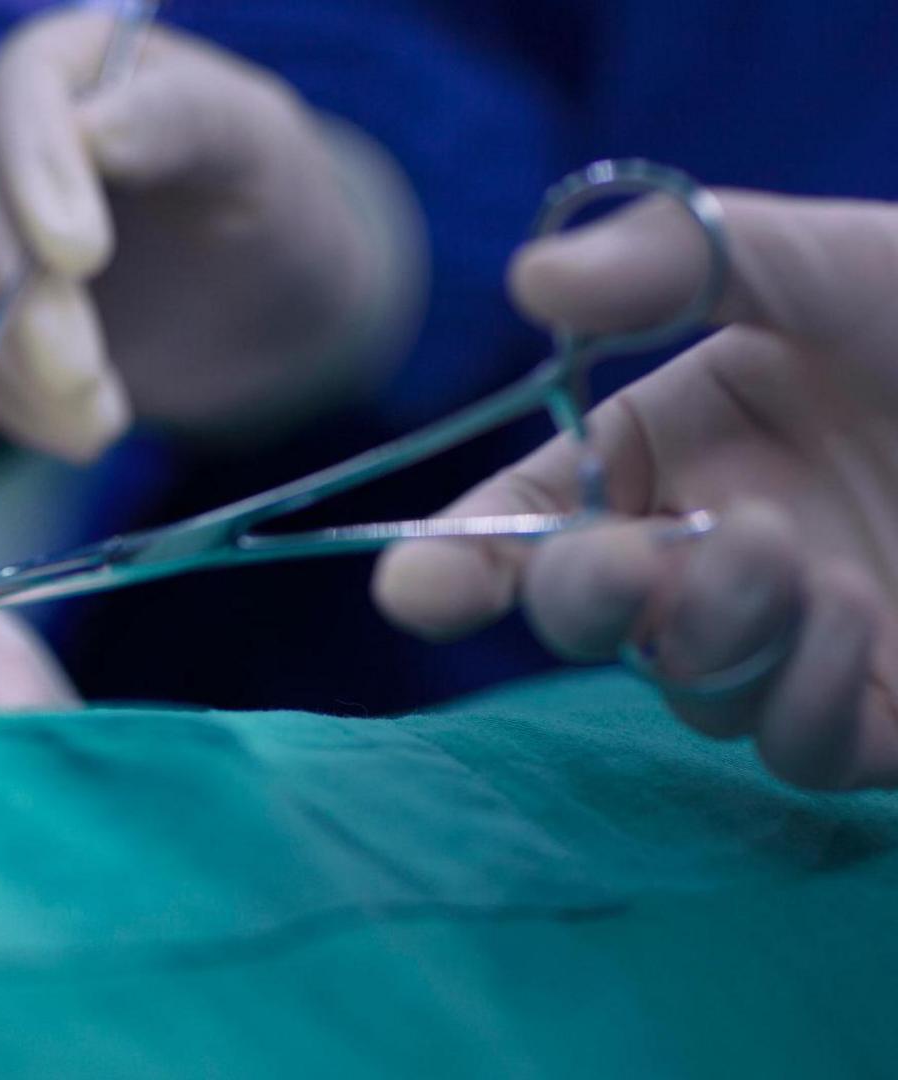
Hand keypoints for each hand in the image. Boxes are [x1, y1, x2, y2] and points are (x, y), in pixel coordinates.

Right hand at [0, 8, 412, 460]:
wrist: (250, 291)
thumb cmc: (263, 196)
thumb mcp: (253, 143)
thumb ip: (184, 118)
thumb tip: (96, 131)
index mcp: (71, 64)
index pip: (21, 93)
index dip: (38, 172)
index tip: (82, 256)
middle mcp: (1, 133)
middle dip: (26, 304)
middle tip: (86, 379)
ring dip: (18, 369)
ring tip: (103, 425)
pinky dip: (10, 403)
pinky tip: (77, 432)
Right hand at [374, 189, 897, 789]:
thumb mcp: (833, 263)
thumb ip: (680, 261)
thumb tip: (524, 281)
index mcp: (679, 447)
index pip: (532, 515)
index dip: (461, 557)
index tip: (416, 590)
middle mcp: (718, 551)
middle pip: (590, 618)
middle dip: (589, 600)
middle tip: (630, 569)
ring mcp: (802, 642)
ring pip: (691, 691)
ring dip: (724, 635)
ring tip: (801, 563)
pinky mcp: (891, 718)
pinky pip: (799, 748)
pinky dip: (809, 697)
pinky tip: (865, 626)